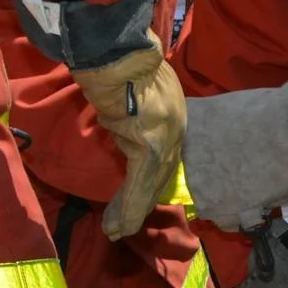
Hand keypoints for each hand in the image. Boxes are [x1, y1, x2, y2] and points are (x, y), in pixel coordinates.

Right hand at [67, 32, 186, 240]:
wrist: (124, 57)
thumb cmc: (128, 63)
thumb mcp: (145, 87)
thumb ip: (140, 109)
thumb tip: (123, 121)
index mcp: (172, 119)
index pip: (163, 159)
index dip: (150, 181)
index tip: (139, 196)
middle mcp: (173, 134)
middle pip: (156, 178)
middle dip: (139, 203)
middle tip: (124, 226)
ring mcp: (163, 143)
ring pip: (145, 186)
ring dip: (128, 210)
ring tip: (114, 230)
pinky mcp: (148, 150)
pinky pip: (137, 186)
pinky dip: (129, 208)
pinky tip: (122, 227)